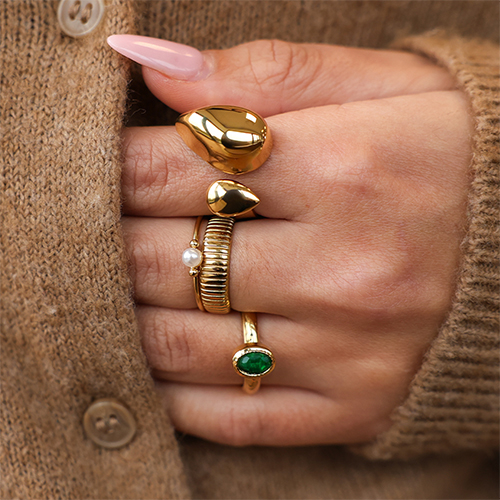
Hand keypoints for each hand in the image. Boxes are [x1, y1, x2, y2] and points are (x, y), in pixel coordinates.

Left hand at [114, 38, 471, 445]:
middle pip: (163, 260)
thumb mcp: (381, 86)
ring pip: (182, 347)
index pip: (172, 166)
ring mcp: (347, 351)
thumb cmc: (451, 155)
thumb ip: (262, 73)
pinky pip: (234, 417)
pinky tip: (158, 366)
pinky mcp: (350, 404)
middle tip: (98, 228)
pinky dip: (176, 396)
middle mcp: (345, 269)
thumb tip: (149, 61)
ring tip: (117, 289)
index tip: (102, 166)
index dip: (114, 165)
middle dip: (109, 241)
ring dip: (127, 317)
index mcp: (346, 170)